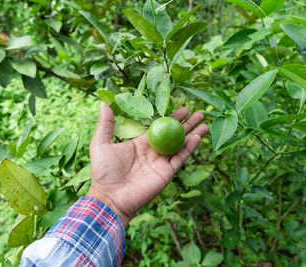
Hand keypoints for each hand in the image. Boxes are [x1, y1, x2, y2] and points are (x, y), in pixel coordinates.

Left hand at [87, 103, 207, 225]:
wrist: (111, 197)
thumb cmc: (103, 172)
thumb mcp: (101, 143)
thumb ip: (106, 124)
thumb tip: (104, 103)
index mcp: (140, 143)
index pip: (159, 127)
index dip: (171, 117)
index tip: (183, 108)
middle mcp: (153, 151)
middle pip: (174, 134)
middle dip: (187, 123)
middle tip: (199, 112)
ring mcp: (161, 162)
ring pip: (181, 145)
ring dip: (193, 134)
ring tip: (205, 123)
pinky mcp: (166, 172)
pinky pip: (181, 158)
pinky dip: (190, 148)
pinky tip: (198, 137)